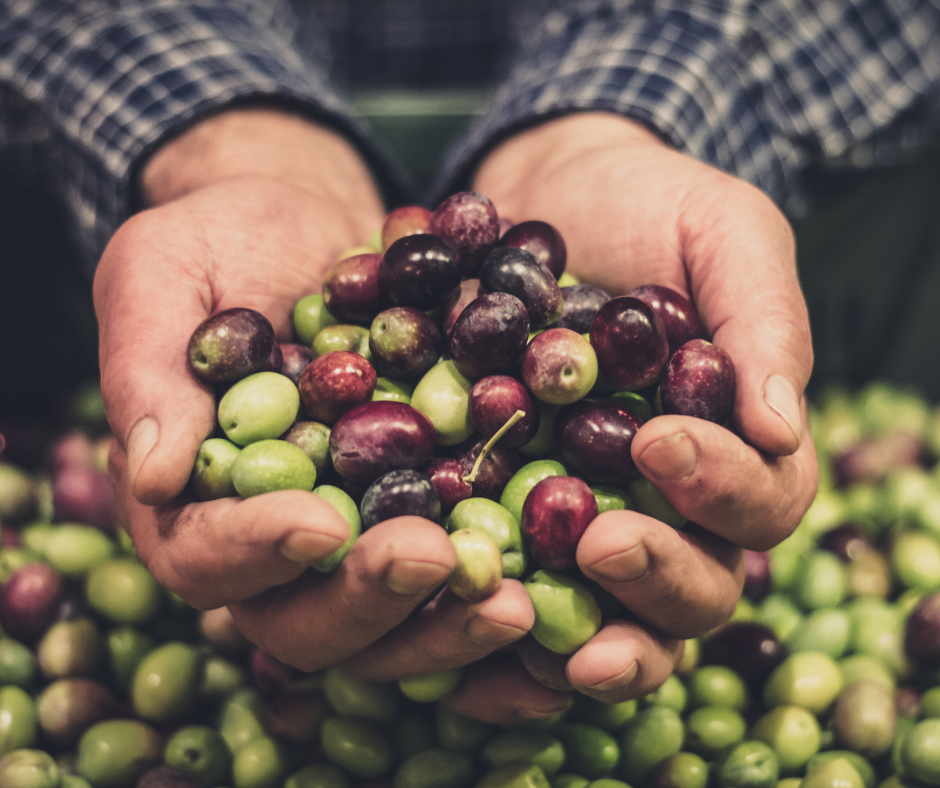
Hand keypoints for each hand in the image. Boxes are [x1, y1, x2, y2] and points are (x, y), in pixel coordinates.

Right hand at [96, 109, 532, 698]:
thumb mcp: (161, 274)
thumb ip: (148, 368)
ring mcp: (361, 538)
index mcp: (197, 502)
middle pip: (309, 619)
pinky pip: (463, 575)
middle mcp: (278, 544)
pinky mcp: (432, 514)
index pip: (206, 557)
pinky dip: (502, 591)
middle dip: (371, 598)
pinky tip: (557, 584)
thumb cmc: (222, 240)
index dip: (257, 551)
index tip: (318, 522)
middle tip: (435, 559)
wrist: (317, 225)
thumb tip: (152, 474)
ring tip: (512, 600)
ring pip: (393, 623)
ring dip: (449, 623)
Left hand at [469, 112, 817, 703]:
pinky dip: (490, 612)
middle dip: (656, 577)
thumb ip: (764, 320)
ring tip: (525, 610)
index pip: (760, 500)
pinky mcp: (506, 511)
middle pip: (694, 588)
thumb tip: (780, 427)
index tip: (661, 440)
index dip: (722, 488)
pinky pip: (511, 582)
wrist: (546, 194)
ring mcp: (588, 514)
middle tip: (601, 543)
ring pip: (608, 610)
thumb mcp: (724, 232)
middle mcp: (670, 503)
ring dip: (578, 630)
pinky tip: (451, 614)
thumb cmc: (651, 206)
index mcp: (737, 447)